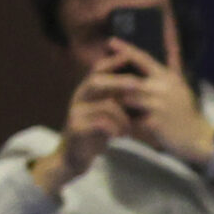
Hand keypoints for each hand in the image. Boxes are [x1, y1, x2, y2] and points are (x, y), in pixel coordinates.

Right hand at [28, 65, 136, 195]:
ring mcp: (76, 112)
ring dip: (123, 117)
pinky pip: (100, 124)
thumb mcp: (106, 115)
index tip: (129, 55)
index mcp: (86, 92)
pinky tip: (120, 136)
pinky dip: (114, 129)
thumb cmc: (94, 135)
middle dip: (120, 82)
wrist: (74, 158)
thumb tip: (136, 85)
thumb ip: (115, 101)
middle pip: (97, 82)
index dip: (111, 62)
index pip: (97, 71)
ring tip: (129, 130)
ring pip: (105, 106)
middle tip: (139, 84)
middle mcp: (79, 98)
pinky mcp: (76, 128)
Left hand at [102, 41, 213, 166]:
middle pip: (128, 80)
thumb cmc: (187, 114)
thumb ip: (169, 69)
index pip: (143, 58)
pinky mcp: (155, 122)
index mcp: (168, 78)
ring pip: (127, 98)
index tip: (110, 42)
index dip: (126, 49)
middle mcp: (162, 88)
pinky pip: (132, 118)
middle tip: (93, 79)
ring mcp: (158, 105)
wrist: (199, 139)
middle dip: (111, 80)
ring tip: (103, 103)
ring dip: (116, 101)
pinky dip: (123, 120)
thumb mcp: (181, 88)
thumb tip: (162, 48)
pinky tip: (115, 121)